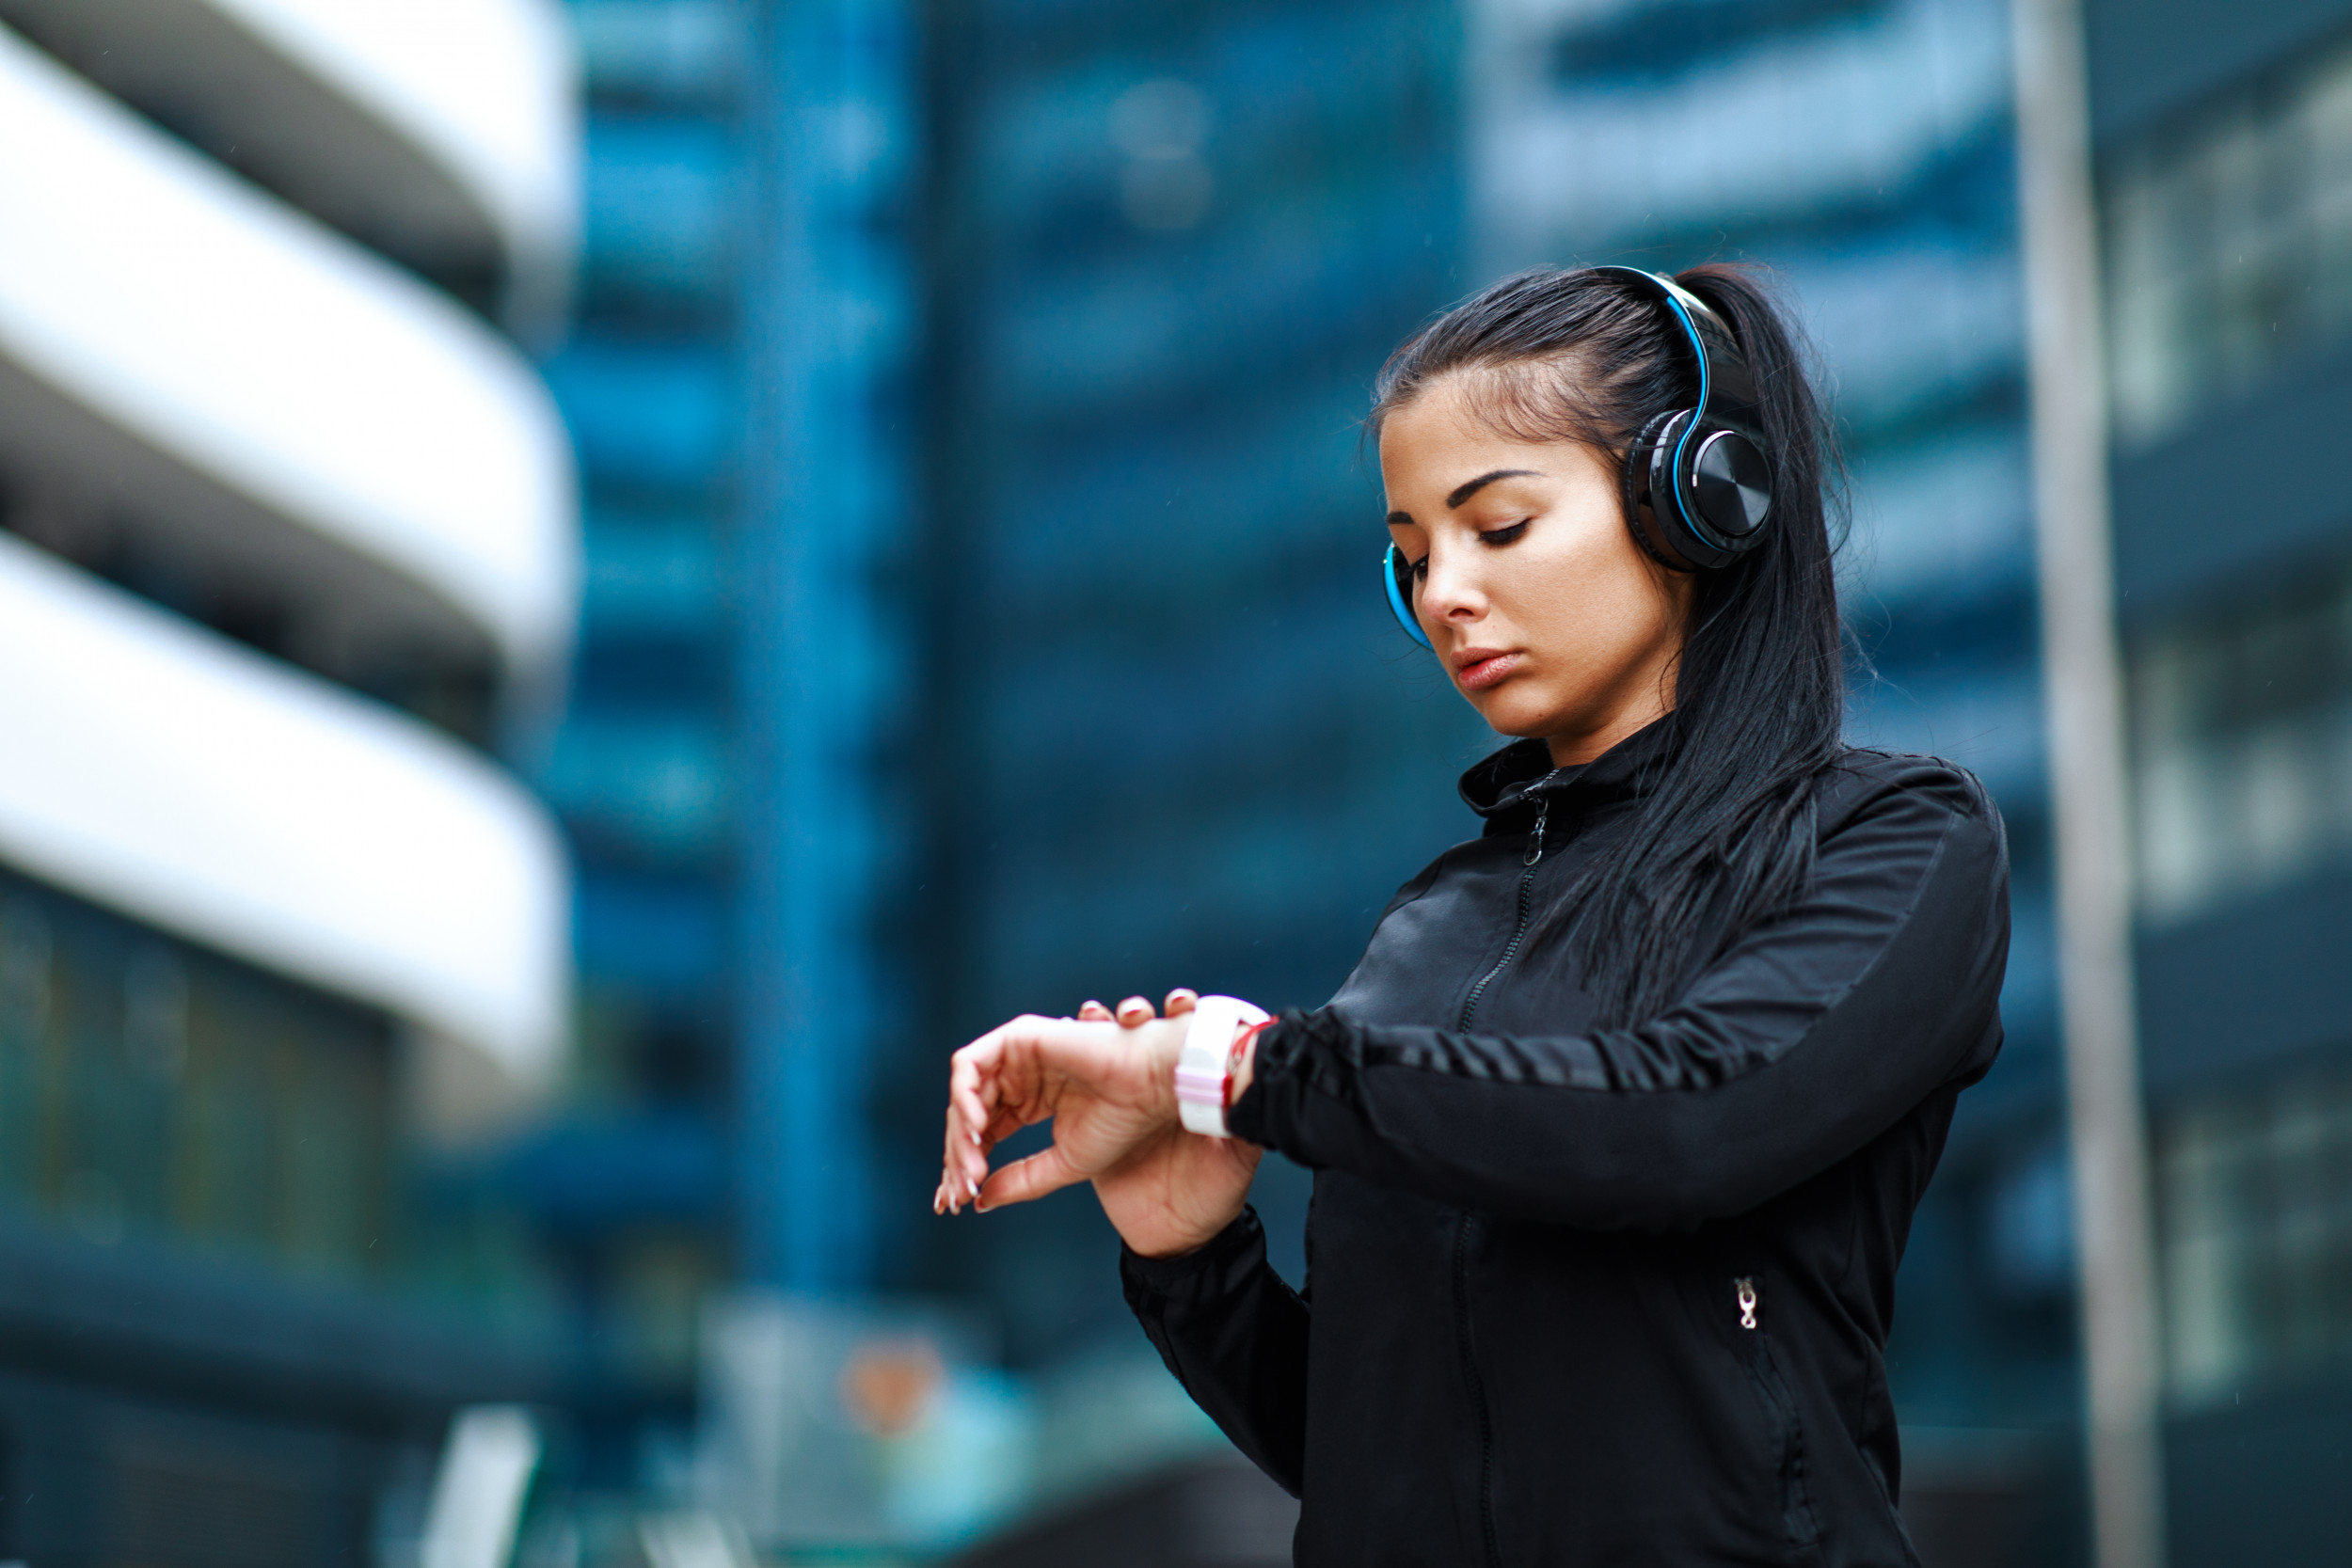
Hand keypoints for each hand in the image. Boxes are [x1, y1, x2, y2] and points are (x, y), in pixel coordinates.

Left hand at [934, 989, 1263, 1258]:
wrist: (1153, 1090)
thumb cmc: (1122, 1123)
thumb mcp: (1062, 1164)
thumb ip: (1021, 1180)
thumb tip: (978, 1200)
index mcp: (1032, 1100)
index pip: (984, 1133)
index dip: (967, 1166)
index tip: (958, 1202)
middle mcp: (1021, 1076)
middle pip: (968, 1116)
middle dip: (958, 1156)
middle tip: (960, 1191)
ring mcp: (1017, 1055)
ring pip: (964, 1094)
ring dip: (960, 1133)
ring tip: (972, 1166)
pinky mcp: (1018, 1036)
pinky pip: (970, 1066)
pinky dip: (964, 1098)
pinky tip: (977, 1130)